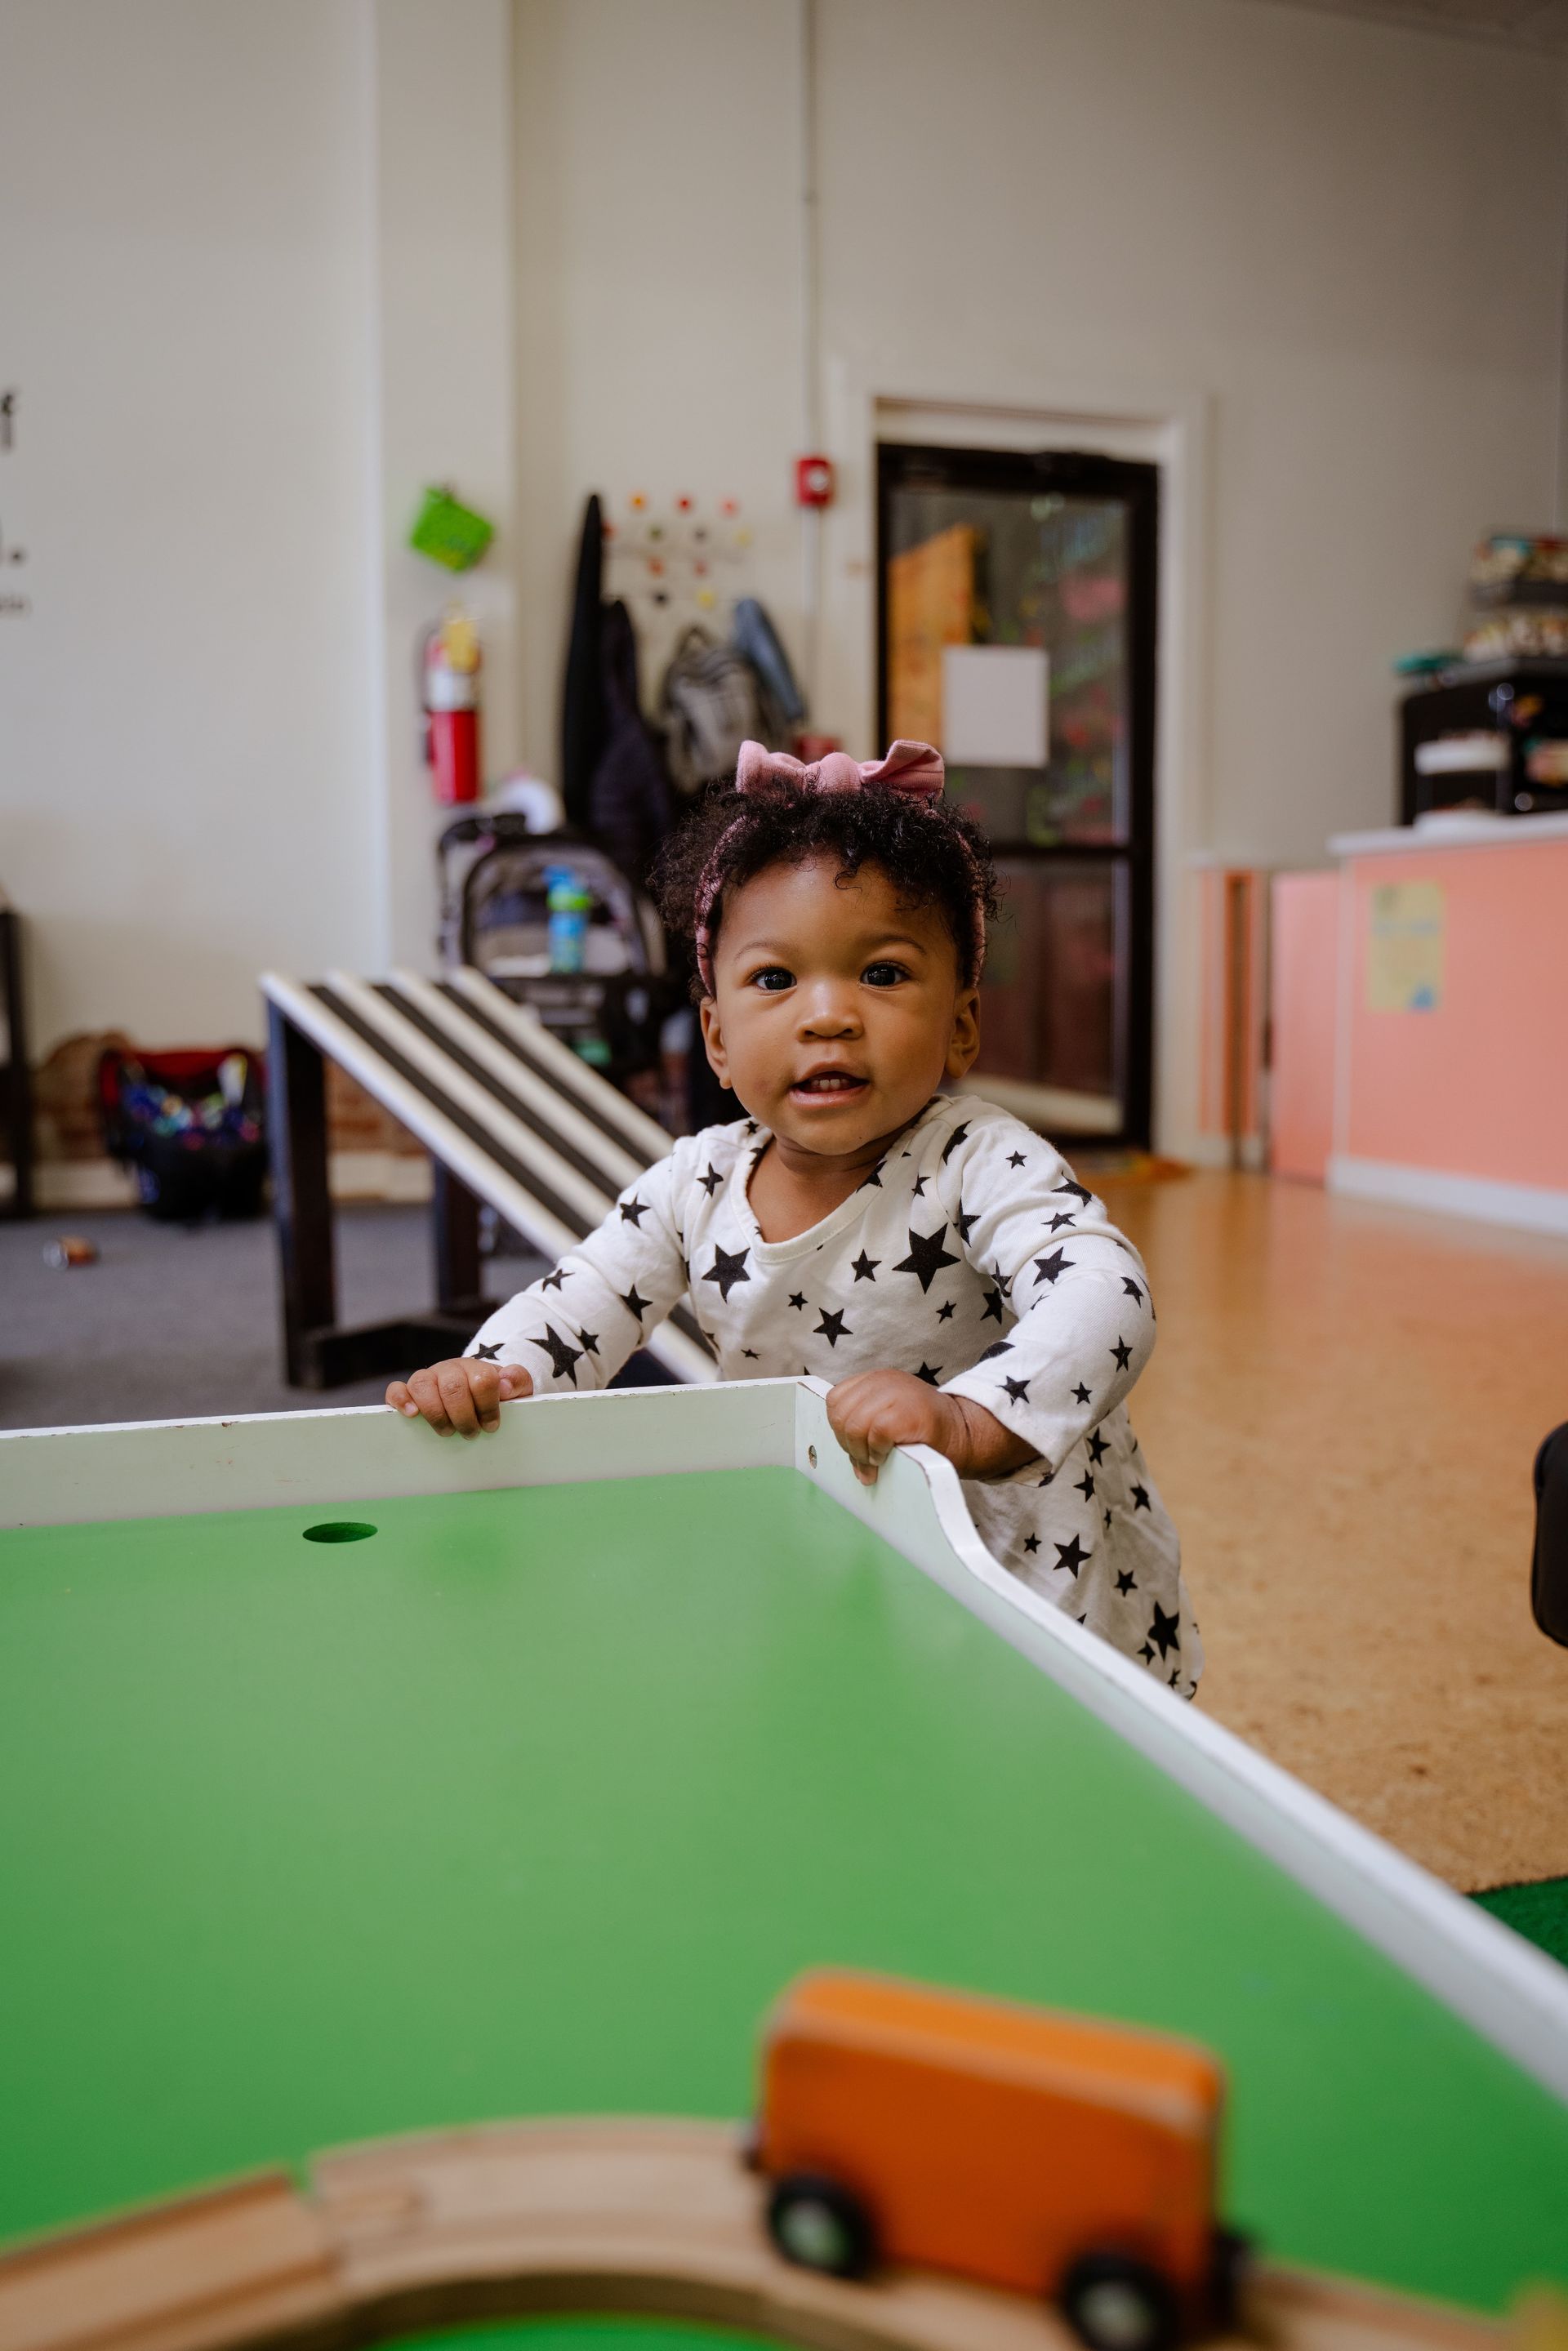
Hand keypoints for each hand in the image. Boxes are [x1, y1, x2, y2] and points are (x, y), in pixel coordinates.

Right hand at [386, 1356, 532, 1437]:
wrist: (475, 1395)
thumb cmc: (494, 1396)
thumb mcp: (514, 1389)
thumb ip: (517, 1381)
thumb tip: (504, 1384)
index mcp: (476, 1368)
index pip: (482, 1380)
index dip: (488, 1406)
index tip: (491, 1425)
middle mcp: (449, 1369)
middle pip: (453, 1386)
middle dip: (463, 1416)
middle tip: (470, 1434)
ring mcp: (428, 1378)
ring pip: (423, 1384)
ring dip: (436, 1413)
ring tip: (447, 1431)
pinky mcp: (408, 1391)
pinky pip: (397, 1389)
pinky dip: (401, 1400)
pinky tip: (411, 1414)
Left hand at [825, 1368, 1036, 1486]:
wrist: (965, 1432)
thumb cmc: (925, 1431)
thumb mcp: (888, 1420)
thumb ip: (864, 1431)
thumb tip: (854, 1465)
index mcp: (875, 1380)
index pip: (836, 1401)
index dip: (840, 1428)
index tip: (856, 1445)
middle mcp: (884, 1381)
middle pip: (841, 1415)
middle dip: (848, 1443)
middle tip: (866, 1459)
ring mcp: (897, 1394)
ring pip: (854, 1425)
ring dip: (861, 1451)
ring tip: (877, 1460)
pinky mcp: (908, 1413)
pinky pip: (876, 1434)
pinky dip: (878, 1451)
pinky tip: (889, 1455)